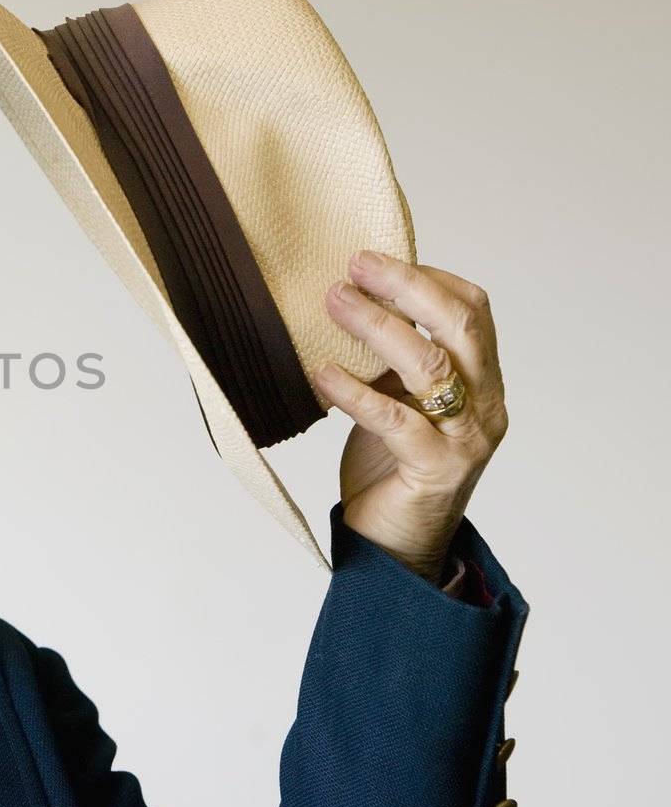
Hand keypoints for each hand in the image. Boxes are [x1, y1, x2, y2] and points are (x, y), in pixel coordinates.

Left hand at [311, 250, 509, 579]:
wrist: (396, 547)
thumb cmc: (390, 468)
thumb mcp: (395, 400)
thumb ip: (390, 360)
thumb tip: (352, 299)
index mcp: (482, 382)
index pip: (472, 311)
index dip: (426, 278)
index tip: (372, 259)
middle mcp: (485, 407)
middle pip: (460, 327)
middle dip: (406, 288)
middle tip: (355, 265)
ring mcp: (466, 440)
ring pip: (431, 367)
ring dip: (377, 327)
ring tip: (333, 302)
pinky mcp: (436, 471)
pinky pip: (396, 420)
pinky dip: (355, 391)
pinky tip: (320, 372)